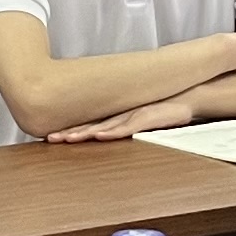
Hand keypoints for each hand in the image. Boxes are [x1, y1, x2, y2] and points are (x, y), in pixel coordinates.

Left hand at [48, 98, 183, 144]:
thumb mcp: (140, 119)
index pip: (88, 125)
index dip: (70, 131)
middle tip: (49, 138)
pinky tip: (99, 135)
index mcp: (116, 116)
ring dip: (84, 133)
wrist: (186, 97)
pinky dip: (112, 131)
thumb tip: (105, 134)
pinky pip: (127, 126)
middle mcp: (120, 115)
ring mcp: (131, 115)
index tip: (50, 137)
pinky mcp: (145, 117)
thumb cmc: (163, 109)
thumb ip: (123, 126)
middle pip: (90, 125)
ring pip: (104, 126)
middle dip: (69, 133)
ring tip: (67, 139)